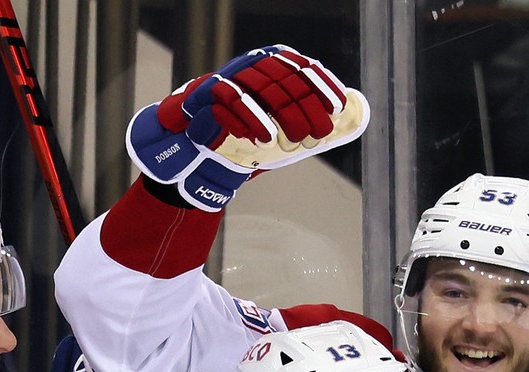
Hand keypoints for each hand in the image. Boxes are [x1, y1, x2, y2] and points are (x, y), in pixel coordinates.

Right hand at [127, 44, 366, 211]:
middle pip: (284, 79)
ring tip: (293, 140)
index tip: (339, 106)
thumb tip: (342, 121)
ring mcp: (226, 77)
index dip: (322, 85)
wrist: (186, 149)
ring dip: (280, 115)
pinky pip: (228, 101)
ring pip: (259, 87)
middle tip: (318, 133)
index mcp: (267, 67)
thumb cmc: (235, 135)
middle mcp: (248, 65)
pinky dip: (247, 119)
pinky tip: (261, 138)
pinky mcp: (203, 93)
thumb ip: (297, 121)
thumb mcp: (271, 127)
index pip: (301, 67)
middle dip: (306, 107)